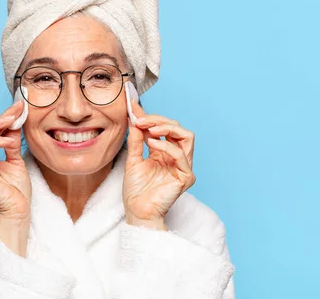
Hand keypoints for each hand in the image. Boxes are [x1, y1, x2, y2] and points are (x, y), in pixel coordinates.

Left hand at [122, 100, 195, 228]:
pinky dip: (166, 146)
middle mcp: (177, 158)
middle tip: (140, 120)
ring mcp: (183, 167)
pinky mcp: (186, 176)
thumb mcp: (133, 158)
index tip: (133, 108)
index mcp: (166, 153)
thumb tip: (134, 118)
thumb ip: (136, 139)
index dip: (151, 117)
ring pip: (186, 136)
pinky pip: (180, 154)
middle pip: (178, 128)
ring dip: (166, 128)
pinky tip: (151, 144)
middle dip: (158, 120)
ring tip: (148, 128)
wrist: (136, 211)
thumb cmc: (136, 190)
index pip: (165, 128)